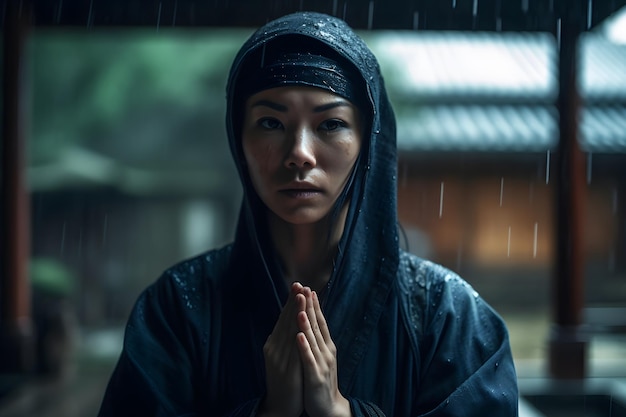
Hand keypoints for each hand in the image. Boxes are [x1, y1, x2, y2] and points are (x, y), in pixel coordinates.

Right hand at [260, 282, 305, 416]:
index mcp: (273, 344)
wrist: (279, 407)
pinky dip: (298, 334)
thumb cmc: (284, 382)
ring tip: (301, 296)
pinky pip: (294, 348)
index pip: (283, 318)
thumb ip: (284, 340)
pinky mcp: (286, 369)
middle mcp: (274, 348)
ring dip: (296, 312)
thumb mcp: (281, 357)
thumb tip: (290, 322)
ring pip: (289, 330)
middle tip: (299, 284)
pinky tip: (302, 324)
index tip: (298, 286)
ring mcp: (279, 358)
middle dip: (293, 301)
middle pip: (285, 320)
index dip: (291, 302)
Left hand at [297, 287, 350, 416]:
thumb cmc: (320, 381)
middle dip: (309, 307)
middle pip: (317, 326)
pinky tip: (298, 336)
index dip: (314, 305)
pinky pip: (308, 360)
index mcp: (326, 346)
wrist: (329, 408)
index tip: (307, 288)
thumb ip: (316, 340)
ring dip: (306, 323)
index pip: (320, 321)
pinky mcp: (316, 377)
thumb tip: (309, 321)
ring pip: (313, 340)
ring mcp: (322, 364)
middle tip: (304, 289)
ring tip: (300, 308)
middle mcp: (326, 352)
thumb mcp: (319, 357)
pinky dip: (304, 347)